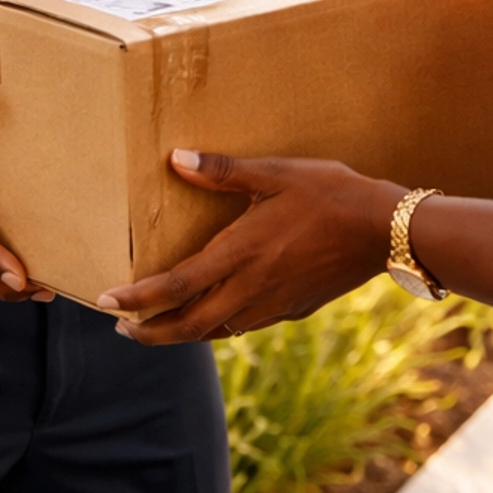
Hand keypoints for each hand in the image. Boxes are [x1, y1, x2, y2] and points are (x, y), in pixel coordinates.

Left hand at [96, 148, 400, 342]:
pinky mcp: (291, 310)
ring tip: (157, 325)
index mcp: (241, 253)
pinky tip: (213, 314)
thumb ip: (223, 169)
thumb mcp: (276, 173)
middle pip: (188, 325)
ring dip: (181, 333)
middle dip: (150, 332)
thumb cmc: (330, 194)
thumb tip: (176, 159)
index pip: (176, 287)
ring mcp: (272, 305)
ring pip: (215, 332)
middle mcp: (251, 289)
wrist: (385, 230)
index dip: (138, 300)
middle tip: (122, 328)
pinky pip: (243, 326)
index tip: (107, 303)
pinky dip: (216, 327)